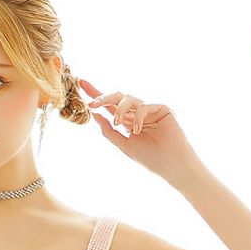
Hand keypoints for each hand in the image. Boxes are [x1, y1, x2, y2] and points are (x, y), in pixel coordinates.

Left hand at [79, 78, 199, 184]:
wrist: (170, 165)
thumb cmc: (150, 158)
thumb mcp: (124, 145)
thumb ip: (109, 131)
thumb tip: (95, 116)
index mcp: (127, 122)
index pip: (109, 106)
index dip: (96, 95)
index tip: (80, 84)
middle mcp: (136, 113)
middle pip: (116, 98)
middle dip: (103, 97)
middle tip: (92, 103)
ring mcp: (149, 110)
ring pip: (129, 99)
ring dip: (119, 110)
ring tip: (117, 123)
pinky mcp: (161, 108)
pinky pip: (144, 106)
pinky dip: (138, 116)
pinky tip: (138, 130)